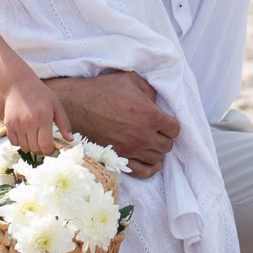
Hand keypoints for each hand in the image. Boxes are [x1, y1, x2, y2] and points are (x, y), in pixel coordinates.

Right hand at [0, 75, 70, 155]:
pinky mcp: (8, 125)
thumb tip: (70, 139)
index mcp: (43, 118)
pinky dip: (20, 143)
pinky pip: (14, 143)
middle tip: (44, 144)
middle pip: (35, 148)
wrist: (19, 85)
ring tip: (35, 138)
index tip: (52, 149)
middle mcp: (29, 123)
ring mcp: (17, 125)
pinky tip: (25, 135)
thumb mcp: (56, 105)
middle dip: (42, 150)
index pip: (45, 145)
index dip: (49, 151)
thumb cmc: (41, 94)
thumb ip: (64, 123)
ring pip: (24, 147)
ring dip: (31, 147)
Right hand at [47, 72, 179, 177]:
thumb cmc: (104, 90)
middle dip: (164, 137)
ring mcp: (131, 150)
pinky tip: (153, 164)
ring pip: (156, 158)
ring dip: (156, 151)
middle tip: (157, 131)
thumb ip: (151, 91)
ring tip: (151, 143)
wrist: (77, 105)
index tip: (165, 122)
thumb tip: (156, 102)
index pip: (175, 129)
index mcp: (151, 116)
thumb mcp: (132, 80)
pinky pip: (142, 172)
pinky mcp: (119, 158)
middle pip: (167, 145)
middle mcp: (144, 136)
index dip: (171, 125)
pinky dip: (151, 169)